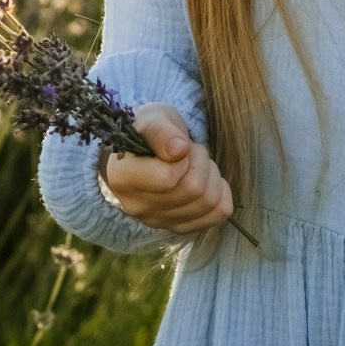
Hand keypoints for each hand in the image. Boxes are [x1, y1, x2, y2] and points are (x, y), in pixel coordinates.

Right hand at [101, 104, 233, 234]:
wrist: (146, 153)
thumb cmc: (150, 133)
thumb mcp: (152, 118)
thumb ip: (161, 131)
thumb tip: (180, 149)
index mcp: (122, 178)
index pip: (166, 179)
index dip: (182, 158)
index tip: (178, 146)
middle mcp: (137, 207)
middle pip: (193, 190)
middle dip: (201, 161)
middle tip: (191, 150)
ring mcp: (159, 222)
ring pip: (208, 201)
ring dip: (212, 174)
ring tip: (197, 163)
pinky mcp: (179, 227)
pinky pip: (219, 213)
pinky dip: (222, 191)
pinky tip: (208, 180)